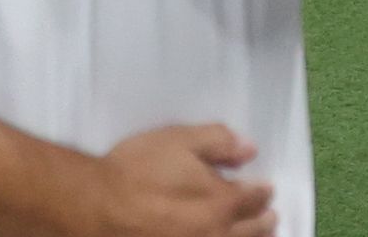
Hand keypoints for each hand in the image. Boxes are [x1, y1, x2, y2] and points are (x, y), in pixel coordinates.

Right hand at [90, 123, 272, 236]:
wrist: (97, 208)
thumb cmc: (136, 170)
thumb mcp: (178, 140)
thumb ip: (218, 142)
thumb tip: (250, 149)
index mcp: (222, 202)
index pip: (254, 198)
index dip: (263, 192)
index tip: (267, 189)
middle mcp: (217, 235)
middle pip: (253, 231)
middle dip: (264, 221)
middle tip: (270, 217)